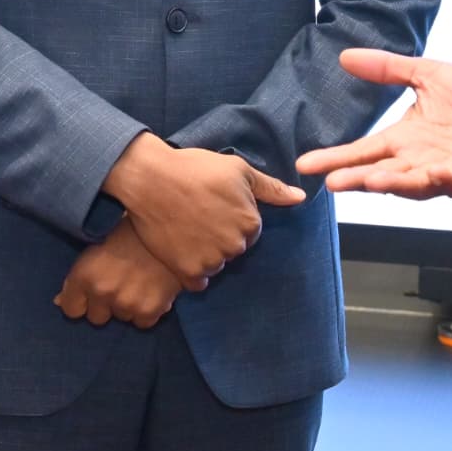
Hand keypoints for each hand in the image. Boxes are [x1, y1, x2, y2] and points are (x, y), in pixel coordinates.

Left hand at [54, 218, 183, 328]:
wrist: (171, 223)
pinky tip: (152, 289)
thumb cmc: (132, 228)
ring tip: (139, 282)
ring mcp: (126, 302)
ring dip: (128, 305)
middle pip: (96, 318)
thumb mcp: (98, 244)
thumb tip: (58, 301)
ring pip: (121, 318)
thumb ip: (80, 276)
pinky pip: (143, 322)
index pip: (71, 309)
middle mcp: (102, 291)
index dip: (81, 301)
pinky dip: (148, 310)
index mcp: (84, 274)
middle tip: (120, 283)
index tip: (92, 293)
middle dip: (106, 304)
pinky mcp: (150, 309)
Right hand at [103, 133, 305, 283]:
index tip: (212, 205)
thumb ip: (271, 188)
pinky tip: (180, 248)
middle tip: (198, 215)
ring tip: (186, 228)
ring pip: (216, 265)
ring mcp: (211, 261)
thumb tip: (301, 197)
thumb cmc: (194, 169)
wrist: (150, 178)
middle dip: (219, 236)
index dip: (231, 218)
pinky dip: (190, 270)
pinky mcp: (188, 271)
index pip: (249, 231)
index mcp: (250, 222)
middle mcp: (234, 246)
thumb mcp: (237, 169)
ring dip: (205, 253)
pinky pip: (198, 282)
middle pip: (233, 249)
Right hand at [296, 49, 451, 198]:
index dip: (335, 158)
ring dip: (392, 184)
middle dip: (357, 179)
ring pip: (411, 184)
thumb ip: (387, 68)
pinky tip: (431, 173)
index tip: (305, 164)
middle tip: (332, 182)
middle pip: (380, 173)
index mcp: (404, 138)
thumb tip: (344, 56)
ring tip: (371, 181)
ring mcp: (444, 174)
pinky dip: (440, 180)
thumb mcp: (426, 74)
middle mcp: (418, 161)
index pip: (363, 151)